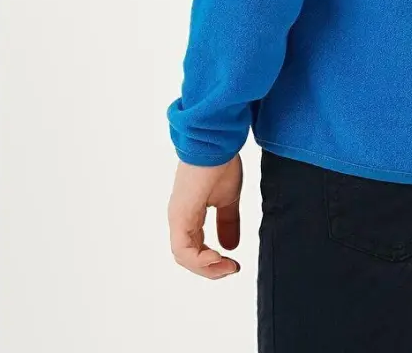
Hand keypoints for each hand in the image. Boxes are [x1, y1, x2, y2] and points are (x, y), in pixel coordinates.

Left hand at [168, 154, 242, 277]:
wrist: (217, 140)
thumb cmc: (221, 162)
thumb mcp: (228, 198)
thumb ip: (227, 222)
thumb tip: (230, 246)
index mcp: (189, 215)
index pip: (194, 249)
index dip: (213, 263)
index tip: (233, 264)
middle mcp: (179, 218)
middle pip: (187, 257)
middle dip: (211, 270)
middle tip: (231, 269)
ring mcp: (178, 217)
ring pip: (183, 256)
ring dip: (206, 268)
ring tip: (227, 266)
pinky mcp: (180, 215)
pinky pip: (183, 249)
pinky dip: (199, 260)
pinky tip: (217, 257)